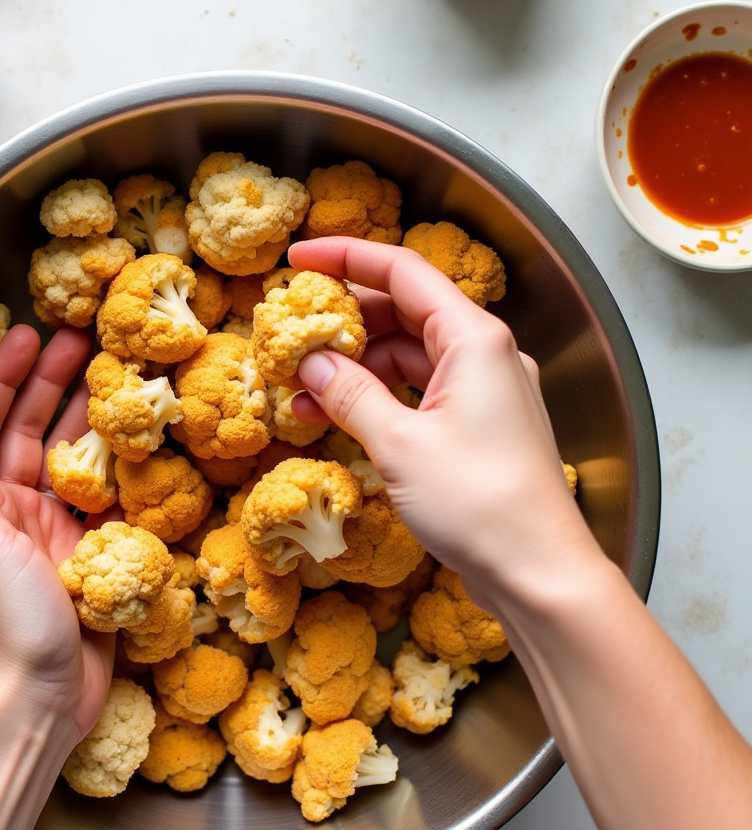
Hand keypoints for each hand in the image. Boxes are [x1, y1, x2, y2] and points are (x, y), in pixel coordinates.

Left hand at [0, 324, 113, 741]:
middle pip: (32, 429)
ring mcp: (55, 528)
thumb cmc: (8, 626)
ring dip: (86, 413)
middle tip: (82, 339)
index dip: (5, 378)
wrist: (42, 696)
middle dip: (53, 382)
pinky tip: (135, 434)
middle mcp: (16, 507)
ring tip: (111, 373)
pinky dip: (117, 462)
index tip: (28, 337)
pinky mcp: (91, 549)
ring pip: (70, 455)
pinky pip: (105, 494)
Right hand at [288, 237, 595, 605]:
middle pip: (402, 313)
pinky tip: (333, 417)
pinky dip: (375, 401)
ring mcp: (480, 394)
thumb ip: (350, 395)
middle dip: (343, 322)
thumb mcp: (400, 444)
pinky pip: (415, 396)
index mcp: (474, 339)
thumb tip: (311, 362)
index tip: (297, 256)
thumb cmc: (479, 503)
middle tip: (291, 332)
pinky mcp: (473, 429)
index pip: (403, 272)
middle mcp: (482, 356)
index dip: (346, 258)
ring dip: (353, 370)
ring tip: (300, 390)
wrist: (538, 572)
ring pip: (405, 359)